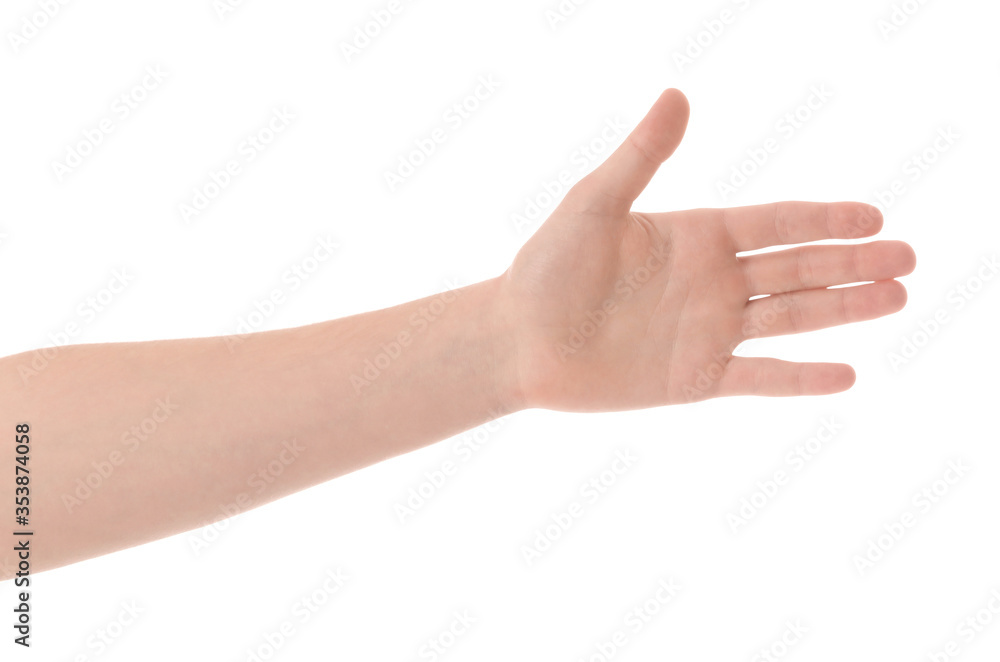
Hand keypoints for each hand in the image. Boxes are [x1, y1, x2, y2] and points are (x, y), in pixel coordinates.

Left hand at [498, 89, 915, 411]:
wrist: (518, 340)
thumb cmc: (548, 267)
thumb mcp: (594, 204)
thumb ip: (641, 157)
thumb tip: (677, 96)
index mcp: (695, 236)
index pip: (774, 223)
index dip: (824, 220)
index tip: (873, 216)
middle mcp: (711, 282)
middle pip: (796, 268)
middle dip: (852, 263)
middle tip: (908, 258)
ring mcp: (707, 330)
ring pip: (790, 318)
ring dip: (843, 309)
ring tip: (897, 298)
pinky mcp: (695, 377)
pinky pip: (758, 377)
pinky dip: (800, 378)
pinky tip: (846, 374)